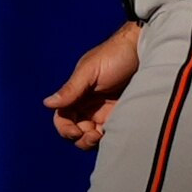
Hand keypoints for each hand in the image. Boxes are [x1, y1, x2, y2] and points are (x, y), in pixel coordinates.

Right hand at [43, 22, 141, 148]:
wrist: (145, 49)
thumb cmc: (115, 55)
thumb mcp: (90, 71)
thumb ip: (71, 89)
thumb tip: (47, 103)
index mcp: (77, 93)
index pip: (62, 117)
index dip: (65, 128)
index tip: (75, 131)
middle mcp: (88, 104)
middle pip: (74, 130)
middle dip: (79, 137)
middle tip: (92, 134)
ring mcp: (104, 111)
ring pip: (90, 135)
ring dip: (91, 141)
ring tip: (101, 136)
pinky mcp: (120, 115)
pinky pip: (109, 134)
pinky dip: (107, 139)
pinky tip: (112, 135)